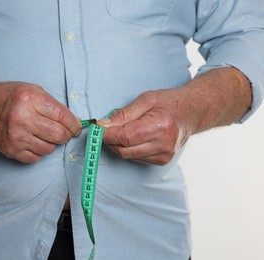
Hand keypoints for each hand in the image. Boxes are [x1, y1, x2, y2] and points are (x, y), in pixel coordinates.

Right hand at [0, 64, 80, 162]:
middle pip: (59, 135)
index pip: (63, 116)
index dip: (75, 124)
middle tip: (65, 133)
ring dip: (51, 143)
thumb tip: (72, 122)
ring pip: (49, 149)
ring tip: (43, 133)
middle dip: (66, 135)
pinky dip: (38, 151)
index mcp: (30, 100)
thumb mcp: (32, 90)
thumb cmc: (7, 97)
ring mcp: (16, 137)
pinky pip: (36, 157)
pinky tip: (32, 140)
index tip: (77, 127)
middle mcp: (22, 119)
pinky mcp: (11, 150)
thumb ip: (52, 105)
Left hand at [99, 67, 251, 165]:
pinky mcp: (162, 161)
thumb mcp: (145, 100)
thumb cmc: (168, 103)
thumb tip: (103, 126)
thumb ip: (123, 114)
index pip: (125, 137)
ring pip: (128, 155)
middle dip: (109, 140)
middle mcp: (164, 144)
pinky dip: (129, 149)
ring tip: (122, 130)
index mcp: (160, 126)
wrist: (192, 112)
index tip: (96, 129)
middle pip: (124, 149)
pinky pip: (135, 158)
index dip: (106, 134)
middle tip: (105, 128)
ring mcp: (164, 155)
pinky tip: (134, 137)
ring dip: (118, 145)